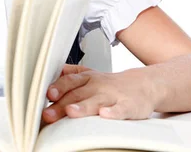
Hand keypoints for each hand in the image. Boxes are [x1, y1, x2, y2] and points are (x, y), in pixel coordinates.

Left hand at [42, 64, 157, 123]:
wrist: (144, 84)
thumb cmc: (110, 84)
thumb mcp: (89, 74)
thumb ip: (69, 75)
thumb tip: (47, 76)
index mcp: (86, 78)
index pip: (69, 81)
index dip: (57, 87)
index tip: (47, 95)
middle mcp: (98, 85)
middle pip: (77, 94)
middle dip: (62, 104)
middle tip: (49, 114)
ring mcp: (113, 96)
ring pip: (96, 101)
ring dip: (83, 107)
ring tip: (71, 112)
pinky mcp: (129, 106)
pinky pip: (120, 109)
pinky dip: (113, 112)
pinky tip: (104, 115)